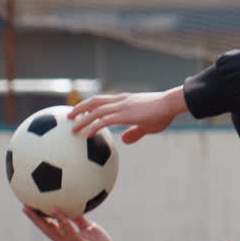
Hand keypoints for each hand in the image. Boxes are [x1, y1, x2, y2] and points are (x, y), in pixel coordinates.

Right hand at [24, 207, 145, 240]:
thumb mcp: (89, 228)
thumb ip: (80, 219)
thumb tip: (73, 202)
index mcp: (66, 240)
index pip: (49, 227)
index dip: (39, 218)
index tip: (30, 206)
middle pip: (46, 230)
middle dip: (34, 219)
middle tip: (24, 206)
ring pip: (53, 233)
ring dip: (42, 220)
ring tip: (34, 209)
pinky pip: (72, 234)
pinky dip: (64, 224)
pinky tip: (59, 214)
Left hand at [69, 87, 185, 143]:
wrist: (171, 103)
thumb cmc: (163, 113)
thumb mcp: (147, 125)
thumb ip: (135, 132)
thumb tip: (124, 141)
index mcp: (125, 100)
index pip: (103, 100)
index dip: (90, 104)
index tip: (80, 111)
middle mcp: (120, 100)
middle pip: (94, 101)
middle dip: (80, 107)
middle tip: (69, 115)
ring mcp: (121, 106)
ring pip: (95, 110)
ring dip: (81, 118)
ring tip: (71, 126)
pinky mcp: (124, 114)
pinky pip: (103, 120)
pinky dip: (93, 127)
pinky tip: (87, 135)